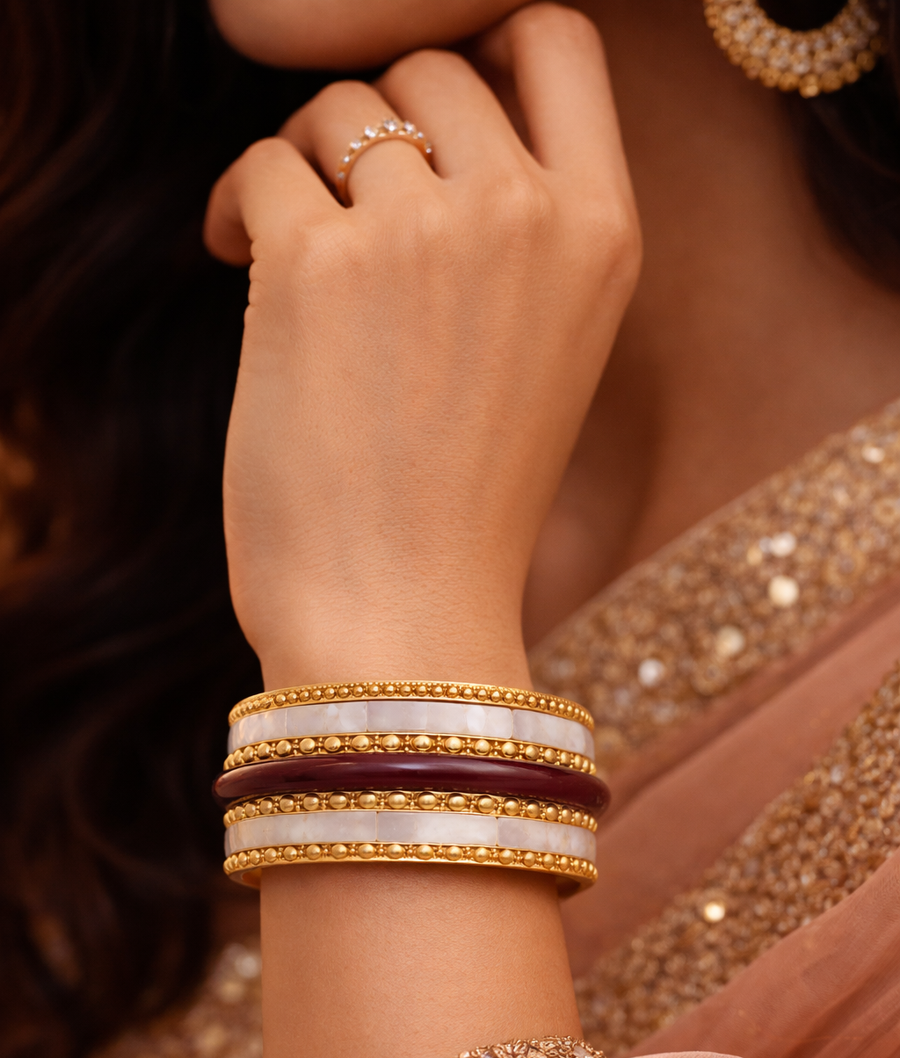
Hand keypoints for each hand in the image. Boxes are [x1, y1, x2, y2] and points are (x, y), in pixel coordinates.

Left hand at [204, 3, 638, 690]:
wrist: (405, 614)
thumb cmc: (466, 503)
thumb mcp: (549, 351)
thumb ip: (520, 229)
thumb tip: (418, 125)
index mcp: (604, 235)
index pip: (559, 37)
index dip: (487, 45)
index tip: (434, 109)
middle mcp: (525, 213)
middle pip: (431, 67)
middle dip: (376, 126)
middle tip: (343, 208)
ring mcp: (424, 233)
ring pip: (340, 109)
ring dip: (302, 163)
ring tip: (290, 246)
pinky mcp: (316, 266)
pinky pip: (261, 168)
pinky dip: (239, 208)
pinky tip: (239, 266)